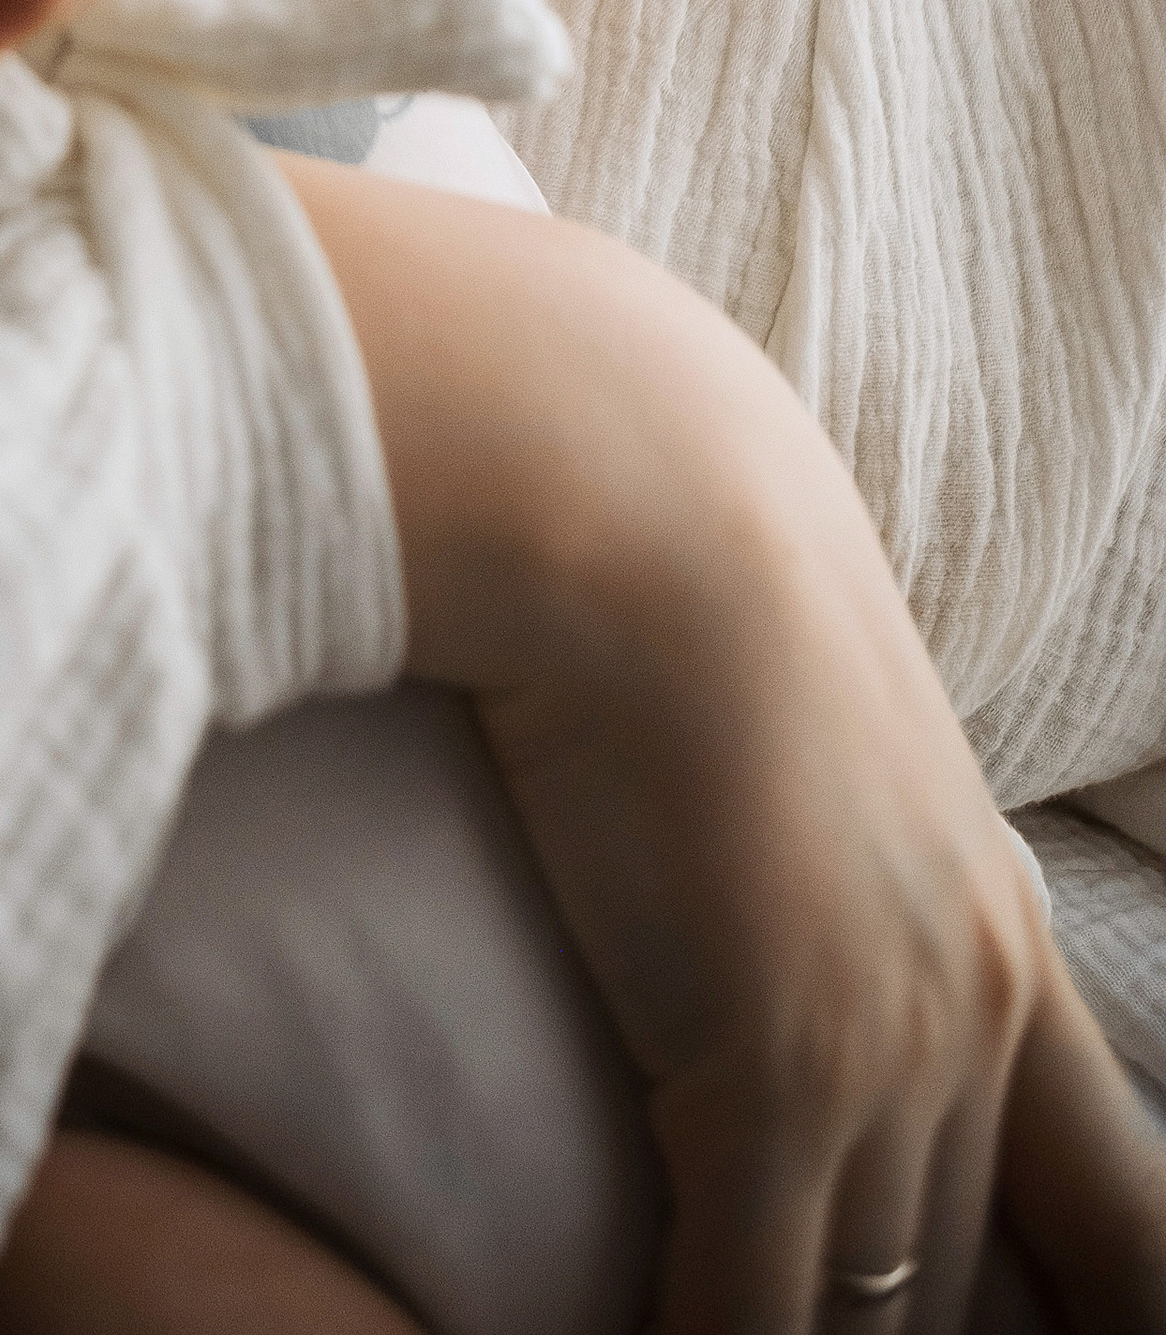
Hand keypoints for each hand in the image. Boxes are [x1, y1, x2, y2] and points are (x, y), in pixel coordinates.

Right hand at [286, 161, 1165, 1334]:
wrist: (631, 496)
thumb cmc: (676, 570)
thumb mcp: (794, 723)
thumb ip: (805, 841)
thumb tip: (735, 883)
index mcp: (999, 930)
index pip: (1118, 1213)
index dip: (1103, 1312)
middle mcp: (975, 1007)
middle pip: (968, 1282)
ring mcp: (889, 1049)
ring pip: (873, 1312)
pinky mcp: (775, 1076)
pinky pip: (751, 1311)